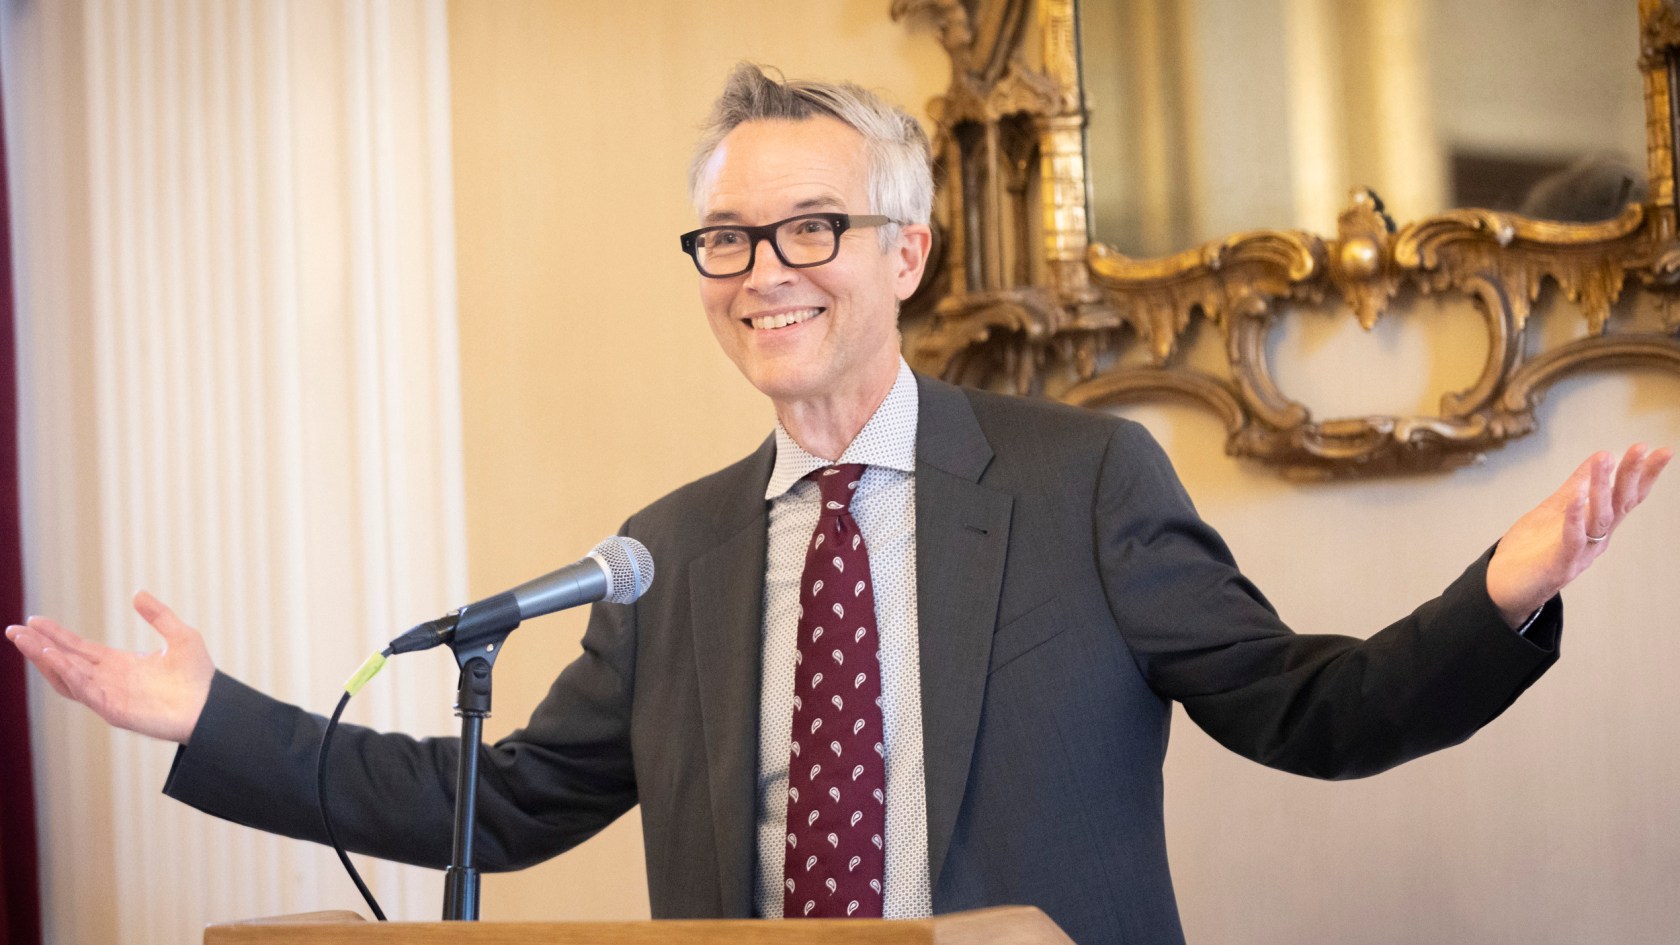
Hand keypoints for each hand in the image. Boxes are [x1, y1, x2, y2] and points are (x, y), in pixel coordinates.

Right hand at [5, 591, 214, 743]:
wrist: (214, 706)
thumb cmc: (199, 676)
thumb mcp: (180, 636)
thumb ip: (159, 615)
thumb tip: (137, 592)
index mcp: (118, 664)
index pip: (78, 648)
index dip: (55, 635)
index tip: (33, 620)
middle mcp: (108, 680)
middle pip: (64, 661)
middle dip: (38, 646)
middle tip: (13, 630)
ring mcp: (108, 696)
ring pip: (67, 677)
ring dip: (46, 660)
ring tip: (26, 642)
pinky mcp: (114, 710)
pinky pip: (85, 692)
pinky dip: (68, 675)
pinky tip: (54, 659)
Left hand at [1485, 444, 1671, 626]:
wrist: (1503, 588)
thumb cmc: (1530, 550)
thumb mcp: (1554, 509)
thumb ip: (1576, 486)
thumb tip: (1599, 455)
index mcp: (1597, 527)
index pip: (1626, 497)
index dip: (1644, 475)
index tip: (1660, 449)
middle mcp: (1596, 540)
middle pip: (1619, 505)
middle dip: (1631, 475)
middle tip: (1640, 448)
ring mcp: (1581, 554)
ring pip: (1599, 518)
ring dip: (1602, 487)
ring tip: (1605, 458)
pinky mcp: (1559, 565)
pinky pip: (1572, 539)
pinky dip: (1575, 518)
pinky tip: (1577, 497)